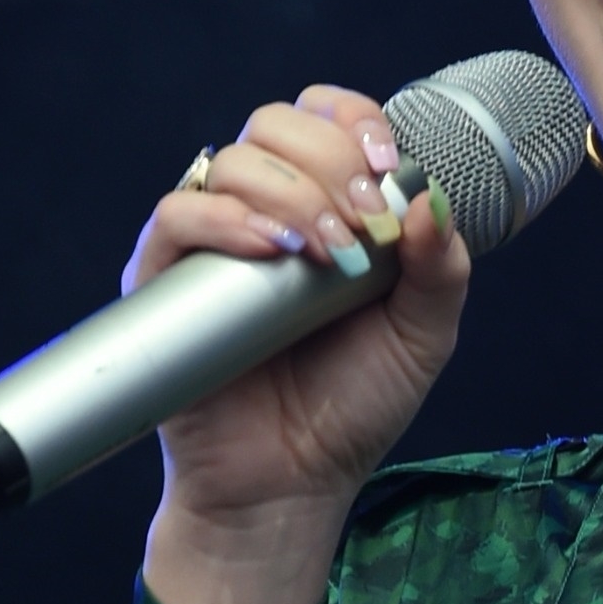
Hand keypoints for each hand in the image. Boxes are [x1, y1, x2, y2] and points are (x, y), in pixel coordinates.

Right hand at [128, 84, 471, 603]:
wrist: (291, 484)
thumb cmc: (351, 408)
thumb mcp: (421, 337)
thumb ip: (440, 269)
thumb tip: (430, 197)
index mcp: (322, 206)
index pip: (326, 118)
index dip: (356, 124)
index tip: (390, 169)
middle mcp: (263, 210)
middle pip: (278, 125)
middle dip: (333, 162)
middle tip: (366, 227)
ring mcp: (210, 242)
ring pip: (235, 160)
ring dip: (293, 195)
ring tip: (329, 257)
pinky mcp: (162, 279)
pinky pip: (178, 215)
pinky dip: (226, 219)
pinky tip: (271, 251)